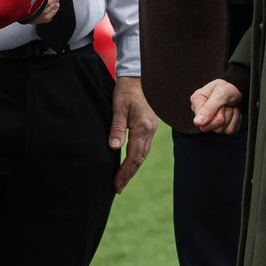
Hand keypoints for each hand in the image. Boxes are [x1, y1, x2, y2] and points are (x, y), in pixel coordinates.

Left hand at [109, 76, 157, 192]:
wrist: (136, 77)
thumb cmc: (125, 91)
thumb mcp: (118, 107)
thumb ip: (117, 127)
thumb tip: (114, 147)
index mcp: (143, 127)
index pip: (134, 156)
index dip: (125, 171)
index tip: (116, 183)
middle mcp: (150, 131)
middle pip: (140, 159)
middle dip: (129, 174)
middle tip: (117, 188)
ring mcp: (151, 129)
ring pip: (143, 155)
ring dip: (133, 168)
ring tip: (121, 180)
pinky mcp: (149, 127)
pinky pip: (143, 148)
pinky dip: (136, 159)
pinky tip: (129, 164)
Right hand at [190, 79, 242, 134]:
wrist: (237, 90)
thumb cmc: (227, 88)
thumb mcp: (221, 92)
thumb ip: (209, 107)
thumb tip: (197, 122)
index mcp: (196, 101)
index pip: (201, 121)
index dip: (214, 114)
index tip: (219, 103)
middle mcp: (201, 114)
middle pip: (212, 127)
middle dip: (224, 115)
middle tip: (224, 104)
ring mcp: (211, 122)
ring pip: (222, 129)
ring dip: (230, 116)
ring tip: (228, 106)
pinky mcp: (221, 127)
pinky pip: (230, 130)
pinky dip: (235, 120)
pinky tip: (231, 111)